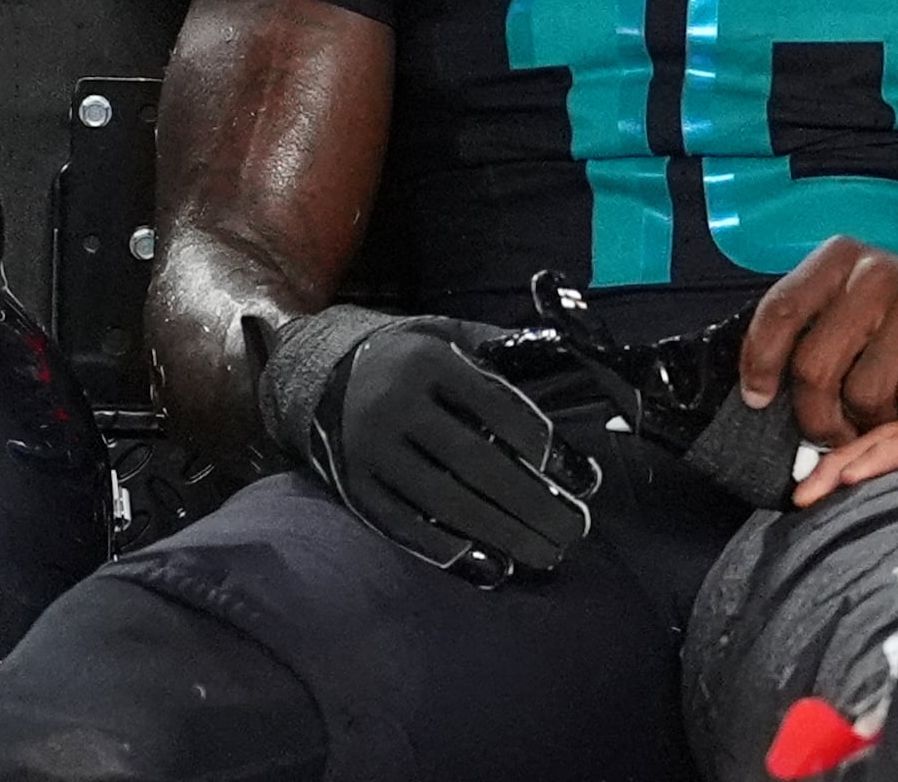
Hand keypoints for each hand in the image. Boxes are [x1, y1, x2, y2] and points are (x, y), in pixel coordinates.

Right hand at [301, 317, 590, 579]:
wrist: (322, 373)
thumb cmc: (409, 360)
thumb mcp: (447, 334)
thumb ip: (498, 346)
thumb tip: (561, 355)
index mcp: (427, 362)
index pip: (494, 404)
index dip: (537, 440)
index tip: (575, 473)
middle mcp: (395, 404)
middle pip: (475, 462)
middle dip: (531, 502)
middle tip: (573, 530)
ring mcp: (371, 449)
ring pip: (444, 500)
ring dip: (500, 532)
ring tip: (543, 554)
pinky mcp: (353, 485)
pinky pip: (403, 524)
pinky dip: (447, 547)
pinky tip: (489, 563)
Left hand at [735, 238, 897, 445]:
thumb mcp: (862, 315)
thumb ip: (817, 339)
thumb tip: (763, 396)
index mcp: (841, 259)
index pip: (780, 310)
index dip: (761, 362)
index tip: (760, 400)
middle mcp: (876, 271)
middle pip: (814, 366)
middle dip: (818, 418)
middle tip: (832, 435)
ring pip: (863, 394)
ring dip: (873, 422)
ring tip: (893, 411)